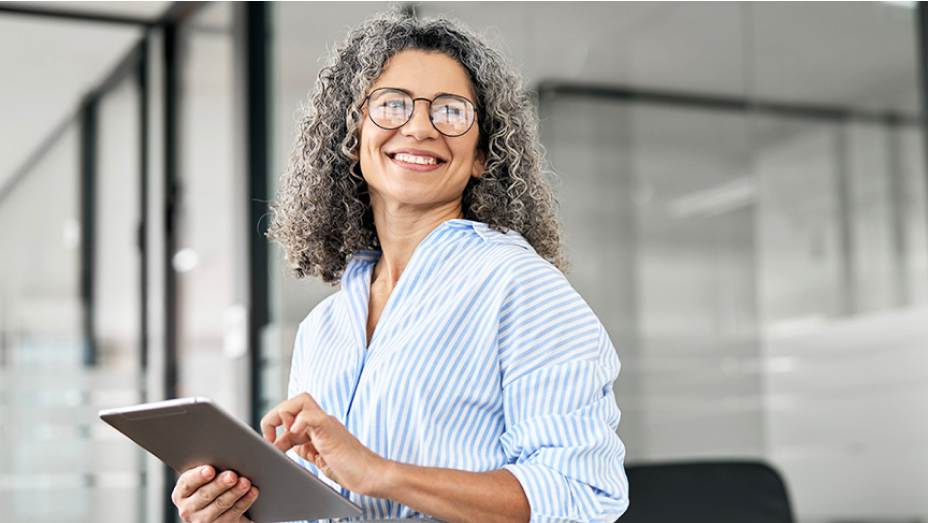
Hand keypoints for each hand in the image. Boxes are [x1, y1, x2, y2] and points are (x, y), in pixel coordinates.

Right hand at [171, 465, 258, 522]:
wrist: (216, 507)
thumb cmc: (210, 482)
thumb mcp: (203, 476)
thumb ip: (207, 467)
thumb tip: (222, 452)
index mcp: (181, 493)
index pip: (187, 483)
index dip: (198, 476)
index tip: (210, 469)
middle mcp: (189, 508)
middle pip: (205, 495)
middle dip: (220, 484)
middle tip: (232, 475)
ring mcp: (204, 519)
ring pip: (220, 505)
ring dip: (234, 493)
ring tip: (245, 482)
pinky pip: (233, 514)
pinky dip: (244, 501)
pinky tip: (252, 492)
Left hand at [260, 392, 388, 495]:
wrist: (372, 475)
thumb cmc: (351, 470)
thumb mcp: (319, 459)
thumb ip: (305, 449)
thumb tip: (285, 446)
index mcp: (318, 428)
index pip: (290, 418)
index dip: (274, 430)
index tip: (270, 448)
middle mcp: (321, 422)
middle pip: (293, 402)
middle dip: (274, 417)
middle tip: (269, 439)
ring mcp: (327, 424)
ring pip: (301, 400)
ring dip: (283, 414)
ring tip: (281, 435)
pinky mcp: (330, 431)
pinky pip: (312, 415)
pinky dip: (299, 420)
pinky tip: (294, 432)